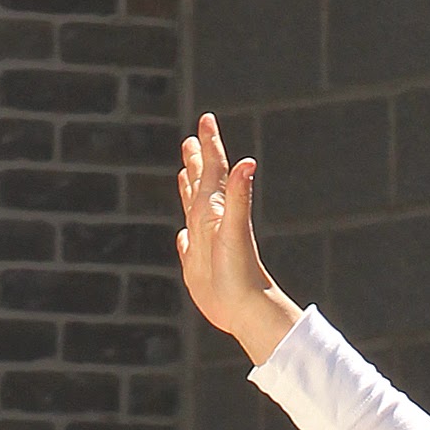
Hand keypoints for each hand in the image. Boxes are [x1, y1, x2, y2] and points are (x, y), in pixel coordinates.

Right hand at [176, 113, 300, 365]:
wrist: (244, 309)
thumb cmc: (240, 270)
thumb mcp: (235, 229)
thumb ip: (239, 196)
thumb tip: (247, 163)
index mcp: (216, 209)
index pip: (214, 169)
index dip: (210, 144)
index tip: (206, 119)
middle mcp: (210, 222)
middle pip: (203, 184)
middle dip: (198, 161)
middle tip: (192, 138)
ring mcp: (203, 243)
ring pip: (193, 209)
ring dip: (189, 190)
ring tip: (185, 172)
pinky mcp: (197, 266)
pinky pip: (187, 245)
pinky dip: (184, 235)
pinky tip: (182, 234)